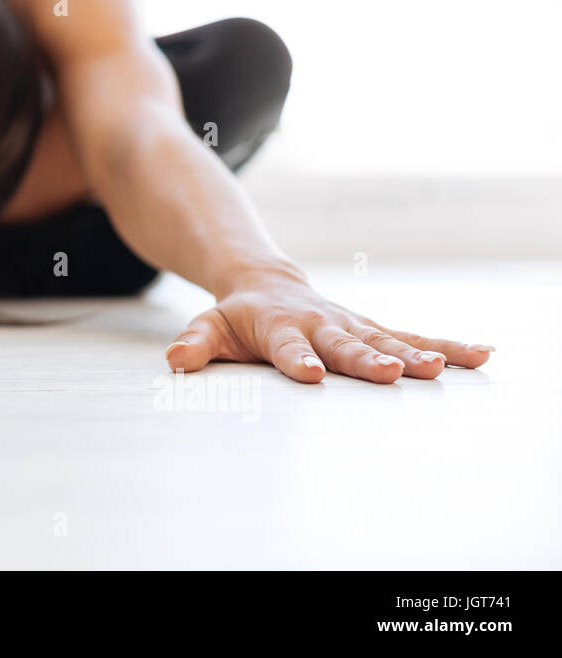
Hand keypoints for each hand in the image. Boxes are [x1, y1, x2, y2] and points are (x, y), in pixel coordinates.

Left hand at [165, 274, 492, 383]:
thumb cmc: (235, 316)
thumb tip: (175, 360)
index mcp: (280, 327)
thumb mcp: (209, 326)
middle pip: (346, 344)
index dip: (298, 359)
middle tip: (394, 374)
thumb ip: (195, 344)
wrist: (265, 282)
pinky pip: (413, 336)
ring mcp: (351, 325)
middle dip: (368, 359)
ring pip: (387, 340)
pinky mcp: (373, 328)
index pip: (288, 347)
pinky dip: (447, 345)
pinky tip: (483, 355)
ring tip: (441, 370)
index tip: (311, 374)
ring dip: (415, 355)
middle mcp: (321, 324)